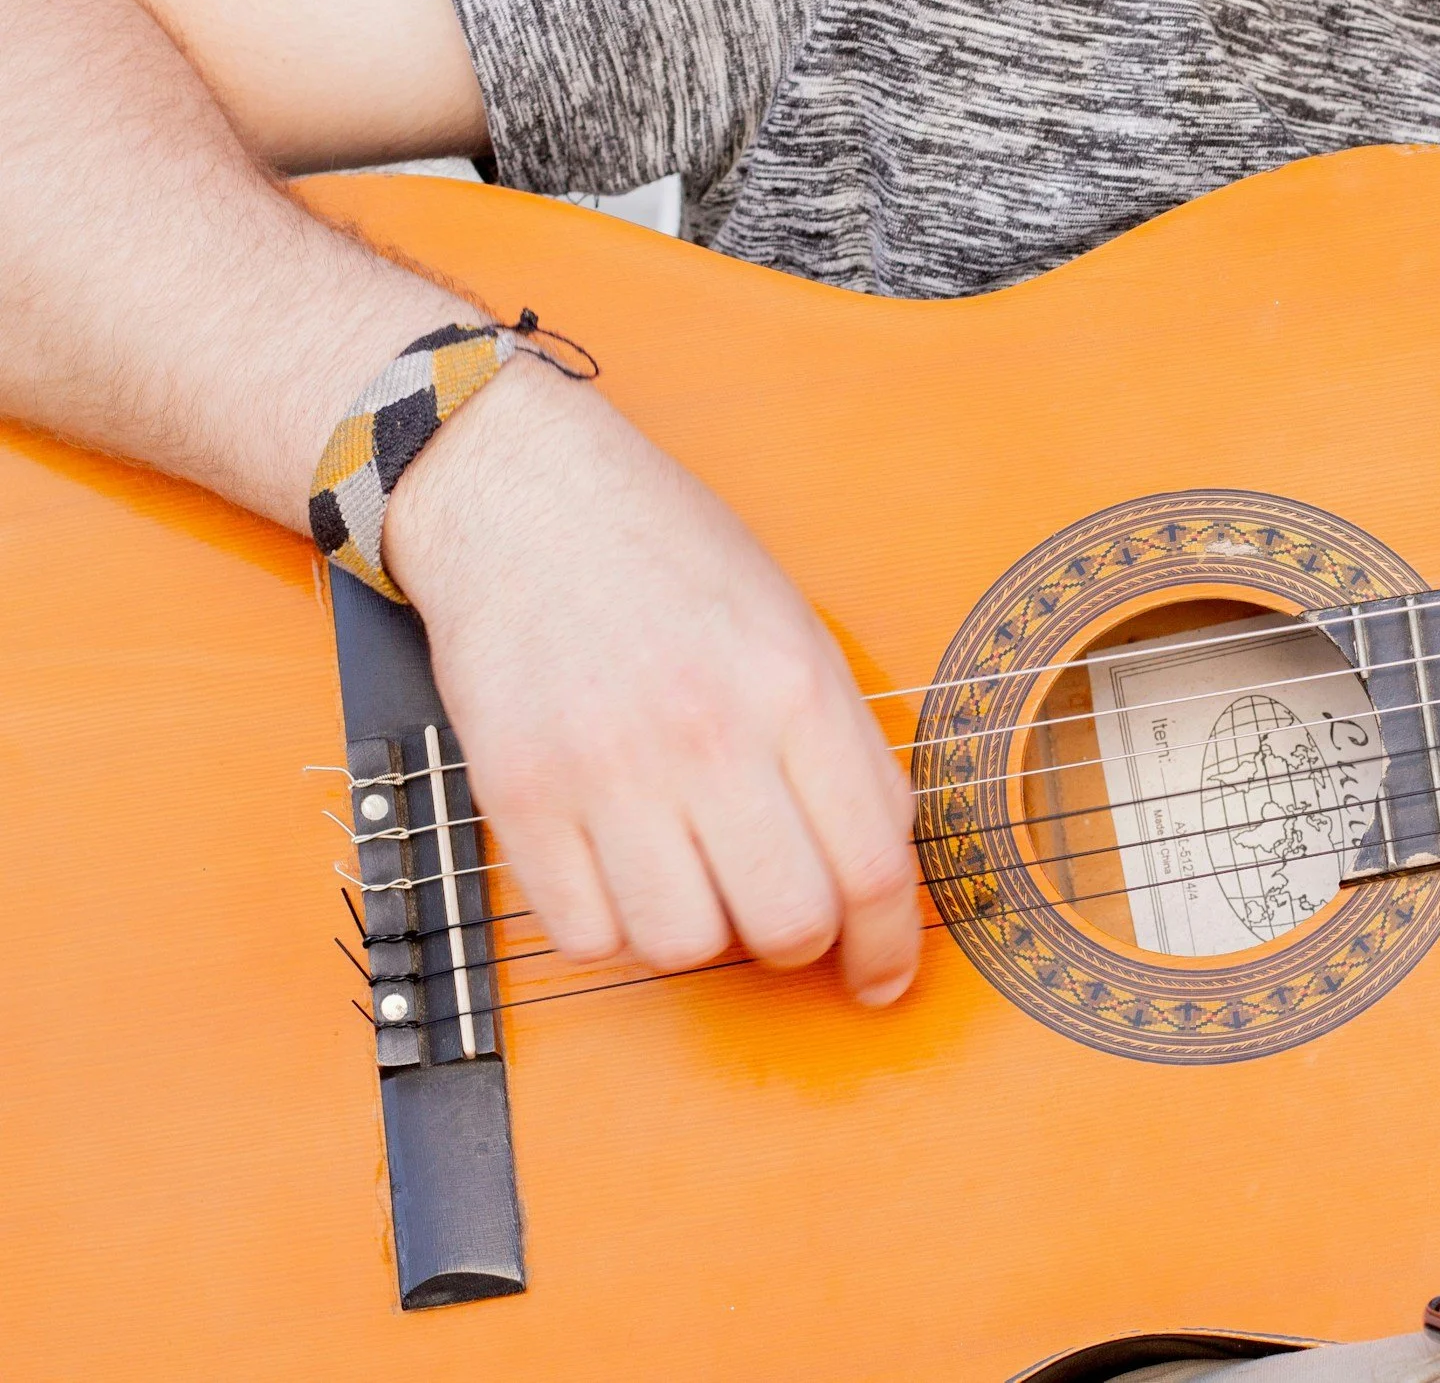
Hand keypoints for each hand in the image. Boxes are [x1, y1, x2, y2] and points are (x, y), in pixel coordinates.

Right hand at [381, 360, 919, 1001]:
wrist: (525, 496)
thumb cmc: (670, 558)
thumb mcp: (794, 626)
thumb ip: (842, 746)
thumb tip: (879, 868)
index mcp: (794, 687)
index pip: (873, 865)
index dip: (889, 945)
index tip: (881, 974)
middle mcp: (707, 732)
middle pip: (787, 923)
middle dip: (797, 941)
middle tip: (779, 907)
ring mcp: (606, 768)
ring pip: (683, 946)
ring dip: (700, 934)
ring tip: (691, 874)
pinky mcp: (519, 793)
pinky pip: (585, 932)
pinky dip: (611, 925)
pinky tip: (620, 869)